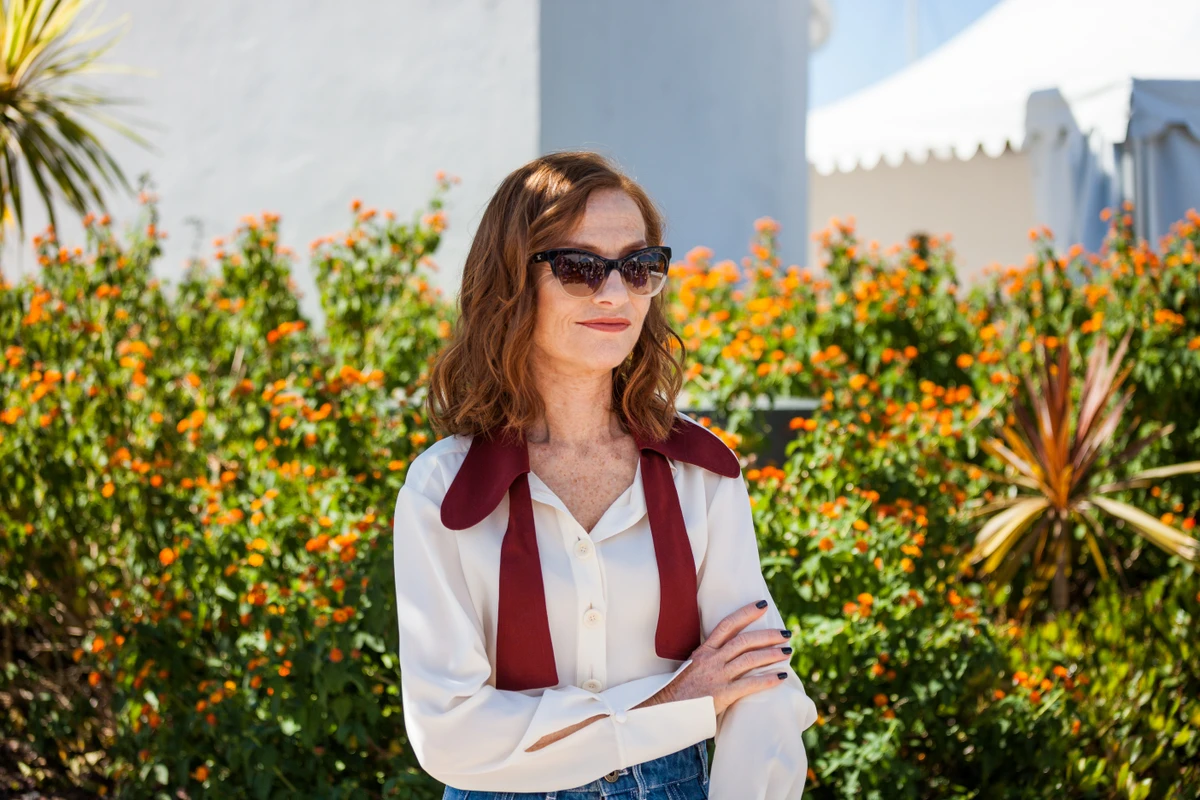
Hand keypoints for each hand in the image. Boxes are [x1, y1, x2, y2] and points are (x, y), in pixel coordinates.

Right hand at [637, 600, 792, 715]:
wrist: (666, 709)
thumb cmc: (680, 690)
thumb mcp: (692, 666)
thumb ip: (710, 658)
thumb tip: (728, 653)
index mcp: (704, 650)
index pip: (727, 625)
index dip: (746, 613)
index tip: (762, 605)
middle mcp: (712, 659)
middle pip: (744, 641)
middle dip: (767, 635)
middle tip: (786, 633)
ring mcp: (717, 676)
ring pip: (749, 659)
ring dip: (771, 654)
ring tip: (788, 651)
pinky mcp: (721, 694)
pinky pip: (749, 685)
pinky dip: (767, 680)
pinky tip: (780, 676)